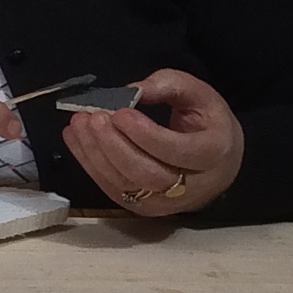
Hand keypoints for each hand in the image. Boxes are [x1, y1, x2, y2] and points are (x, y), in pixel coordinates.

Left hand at [63, 67, 243, 215]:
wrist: (217, 165)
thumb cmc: (207, 125)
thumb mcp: (200, 96)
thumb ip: (169, 85)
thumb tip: (132, 90)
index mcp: (213, 153)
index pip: (176, 150)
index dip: (145, 134)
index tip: (121, 113)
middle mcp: (190, 186)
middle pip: (145, 173)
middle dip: (114, 145)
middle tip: (94, 118)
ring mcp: (163, 202)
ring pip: (124, 184)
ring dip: (95, 153)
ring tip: (79, 124)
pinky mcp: (140, 207)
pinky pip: (110, 187)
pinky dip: (88, 162)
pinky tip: (75, 138)